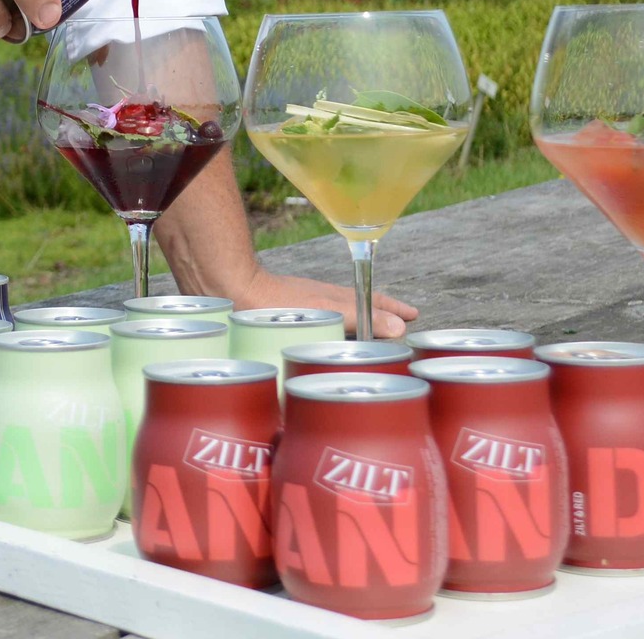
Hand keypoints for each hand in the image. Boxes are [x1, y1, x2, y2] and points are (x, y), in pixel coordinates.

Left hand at [221, 268, 418, 340]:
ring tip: (369, 342)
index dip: (394, 310)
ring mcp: (304, 312)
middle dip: (379, 319)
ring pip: (338, 320)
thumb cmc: (274, 304)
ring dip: (355, 330)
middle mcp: (322, 304)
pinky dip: (332, 337)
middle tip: (400, 328)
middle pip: (358, 310)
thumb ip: (362, 318)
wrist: (229, 293)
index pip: (373, 302)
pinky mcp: (285, 323)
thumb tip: (401, 328)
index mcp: (335, 299)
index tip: (414, 315)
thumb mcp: (325, 312)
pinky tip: (325, 349)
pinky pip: (319, 330)